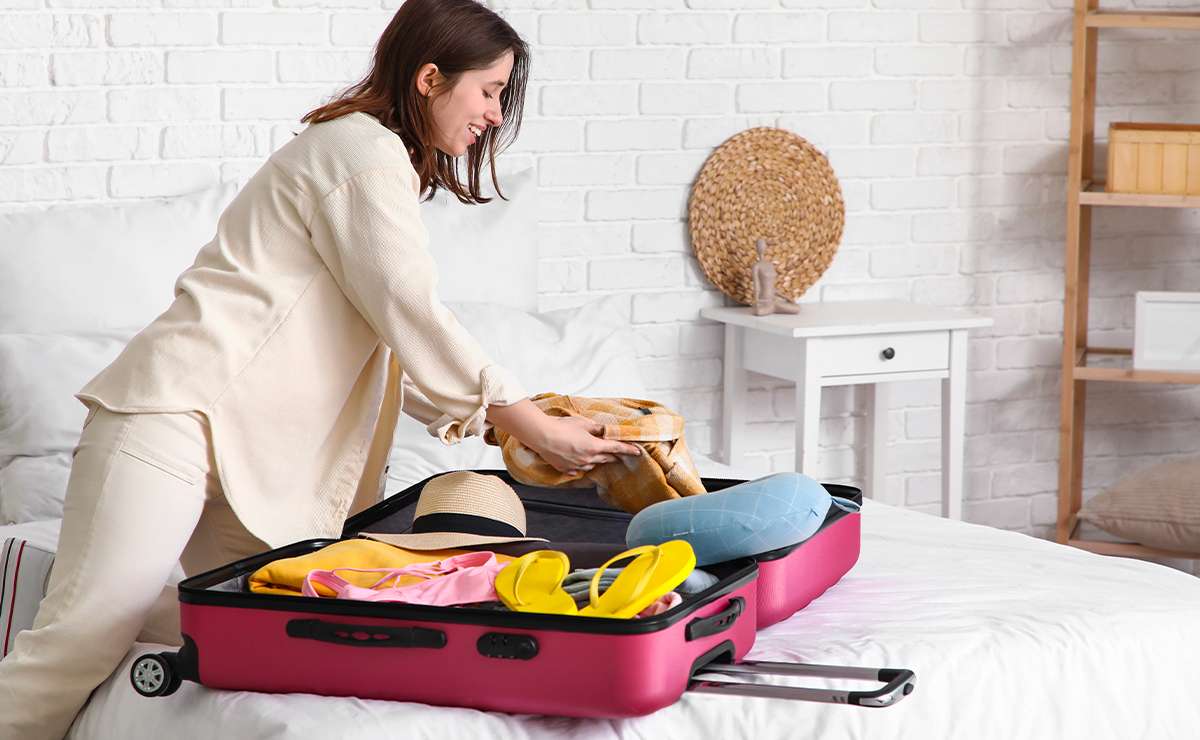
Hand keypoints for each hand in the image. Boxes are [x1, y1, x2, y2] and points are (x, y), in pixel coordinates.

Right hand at [527, 415, 641, 475]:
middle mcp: (588, 459)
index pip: (616, 448)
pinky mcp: (566, 469)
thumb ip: (595, 428)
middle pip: (606, 458)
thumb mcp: (582, 423)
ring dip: (596, 460)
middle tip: (618, 454)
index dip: (628, 450)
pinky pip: (579, 470)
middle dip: (613, 456)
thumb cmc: (560, 427)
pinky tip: (579, 460)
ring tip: (594, 453)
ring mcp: (577, 466)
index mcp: (594, 446)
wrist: (541, 435)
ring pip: (592, 465)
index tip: (637, 452)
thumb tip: (601, 430)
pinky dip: (582, 465)